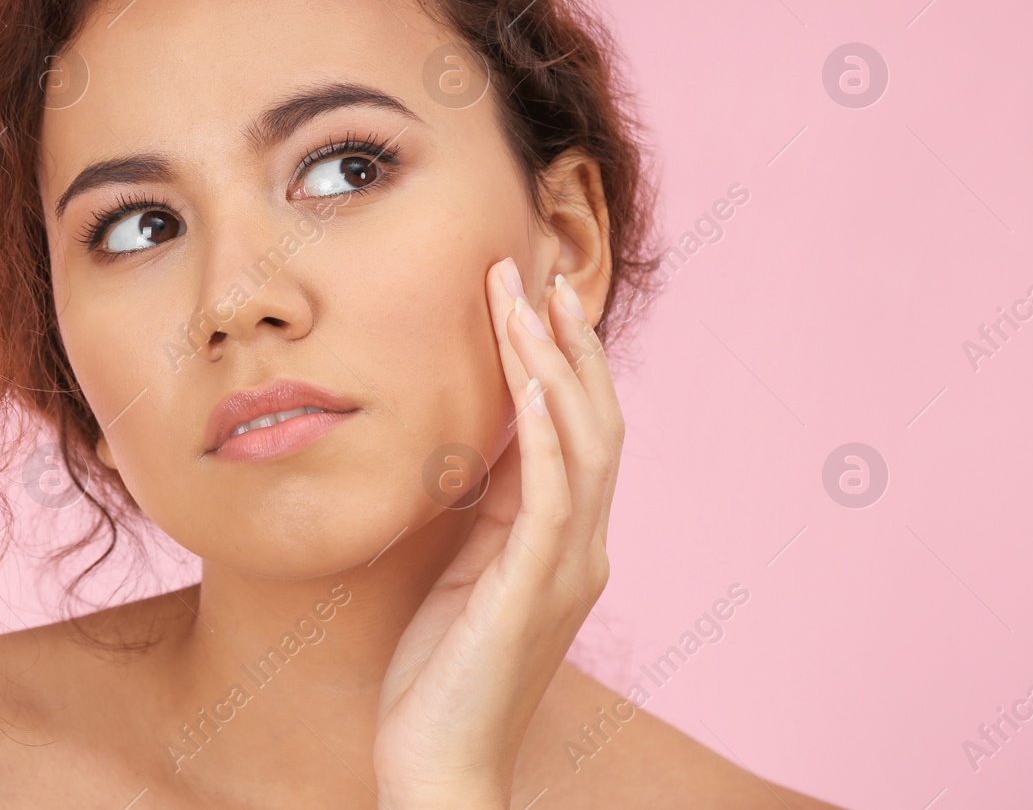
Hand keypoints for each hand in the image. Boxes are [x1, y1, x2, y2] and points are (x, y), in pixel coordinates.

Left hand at [373, 258, 623, 808]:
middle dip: (565, 342)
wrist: (439, 763)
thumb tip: (482, 437)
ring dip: (552, 366)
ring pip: (581, 443)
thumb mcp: (464, 567)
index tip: (532, 293)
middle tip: (533, 271)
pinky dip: (545, 436)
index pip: (578, 428)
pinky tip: (528, 386)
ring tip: (523, 301)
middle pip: (594, 419)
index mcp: (563, 540)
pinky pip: (550, 497)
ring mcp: (567, 569)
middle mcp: (582, 547)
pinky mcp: (534, 591)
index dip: (561, 358)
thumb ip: (487, 507)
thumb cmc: (440, 670)